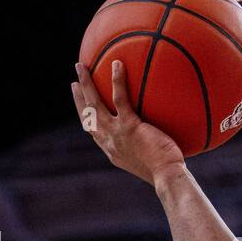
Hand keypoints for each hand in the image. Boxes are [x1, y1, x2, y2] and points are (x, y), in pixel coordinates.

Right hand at [71, 60, 185, 185]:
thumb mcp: (150, 161)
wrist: (167, 176)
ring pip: (94, 104)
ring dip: (86, 84)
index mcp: (112, 150)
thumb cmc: (167, 172)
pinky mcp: (128, 126)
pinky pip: (120, 98)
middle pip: (87, 115)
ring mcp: (116, 133)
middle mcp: (108, 142)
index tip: (81, 104)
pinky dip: (117, 80)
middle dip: (78, 97)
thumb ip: (148, 146)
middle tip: (74, 81)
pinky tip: (117, 64)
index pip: (93, 131)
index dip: (85, 116)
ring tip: (81, 66)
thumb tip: (160, 136)